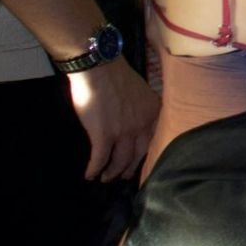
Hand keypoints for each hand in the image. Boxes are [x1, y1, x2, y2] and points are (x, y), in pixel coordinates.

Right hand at [68, 59, 159, 180]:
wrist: (98, 67)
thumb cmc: (116, 76)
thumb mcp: (141, 92)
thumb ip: (142, 110)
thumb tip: (136, 123)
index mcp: (153, 113)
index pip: (155, 141)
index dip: (148, 156)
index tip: (142, 164)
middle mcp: (143, 125)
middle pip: (138, 155)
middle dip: (130, 168)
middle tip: (123, 176)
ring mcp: (124, 132)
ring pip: (120, 161)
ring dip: (111, 172)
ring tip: (105, 177)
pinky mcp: (104, 135)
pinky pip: (100, 159)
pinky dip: (94, 169)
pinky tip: (89, 174)